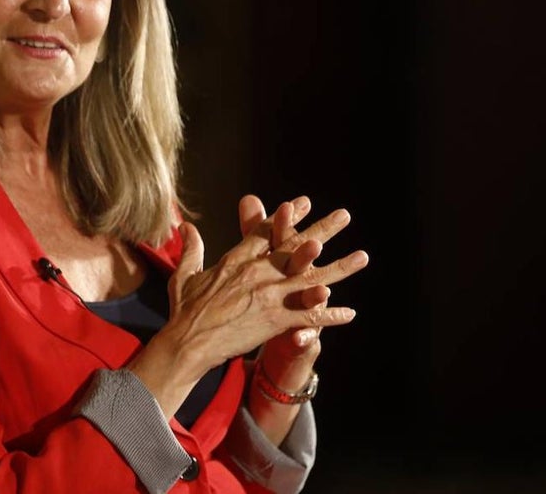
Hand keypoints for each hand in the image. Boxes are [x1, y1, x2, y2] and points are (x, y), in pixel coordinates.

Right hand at [128, 198, 365, 420]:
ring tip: (362, 258)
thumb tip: (184, 226)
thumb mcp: (185, 274)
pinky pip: (309, 316)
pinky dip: (330, 315)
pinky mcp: (275, 320)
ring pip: (312, 278)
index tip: (303, 203)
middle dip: (323, 230)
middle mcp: (258, 272)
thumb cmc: (185, 311)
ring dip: (339, 268)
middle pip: (297, 246)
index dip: (287, 217)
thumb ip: (191, 248)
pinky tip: (350, 313)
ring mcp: (269, 296)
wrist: (188, 342)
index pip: (268, 232)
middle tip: (344, 216)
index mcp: (238, 259)